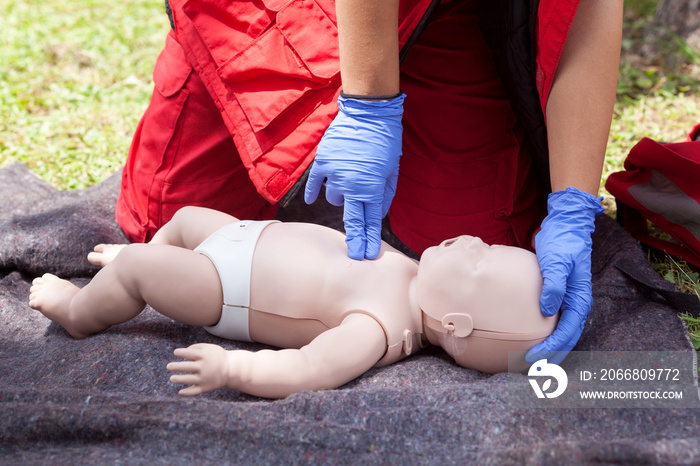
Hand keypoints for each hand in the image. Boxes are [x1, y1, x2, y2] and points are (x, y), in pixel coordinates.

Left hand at [166, 343, 228, 395]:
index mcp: (204, 356)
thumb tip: (182, 352)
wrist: (231, 369)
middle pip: (186, 366)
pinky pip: (194, 391)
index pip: (188, 353)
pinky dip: (186, 393)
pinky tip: (180, 392)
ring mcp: (204, 378)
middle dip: (175, 366)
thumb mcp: (209, 348)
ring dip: (177, 379)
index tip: (175, 352)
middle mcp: (203, 367)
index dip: (180, 352)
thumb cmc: (217, 356)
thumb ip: (196, 347)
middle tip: (168, 366)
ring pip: (187, 379)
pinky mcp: (206, 387)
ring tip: (172, 378)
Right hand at [304, 94, 404, 259]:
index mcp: (371, 187)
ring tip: (350, 180)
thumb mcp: (392, 169)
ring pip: (334, 199)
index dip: (369, 239)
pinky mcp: (322, 162)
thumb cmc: (385, 139)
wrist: (368, 111)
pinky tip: (313, 198)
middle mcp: (351, 184)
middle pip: (351, 220)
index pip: (370, 221)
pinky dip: (314, 192)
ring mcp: (334, 174)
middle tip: (356, 255)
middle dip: (355, 240)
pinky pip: (315, 184)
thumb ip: (384, 194)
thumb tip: (377, 213)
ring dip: (342, 196)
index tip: (367, 254)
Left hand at [526, 187, 602, 364]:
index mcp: (579, 299)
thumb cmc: (562, 243)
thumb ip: (554, 285)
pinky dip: (544, 334)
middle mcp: (575, 303)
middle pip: (566, 338)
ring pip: (560, 332)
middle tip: (531, 369)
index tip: (533, 358)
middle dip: (551, 356)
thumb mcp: (557, 262)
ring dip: (549, 348)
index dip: (551, 348)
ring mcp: (567, 300)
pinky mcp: (556, 296)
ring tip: (531, 362)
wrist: (564, 226)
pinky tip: (530, 340)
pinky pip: (552, 321)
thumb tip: (547, 310)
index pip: (567, 331)